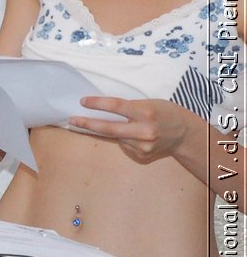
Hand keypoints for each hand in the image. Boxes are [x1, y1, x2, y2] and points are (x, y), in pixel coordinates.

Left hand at [70, 96, 188, 162]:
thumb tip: (101, 109)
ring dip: (107, 131)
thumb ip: (129, 108)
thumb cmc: (165, 113)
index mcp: (146, 112)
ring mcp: (142, 145)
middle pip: (108, 128)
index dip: (97, 103)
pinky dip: (122, 138)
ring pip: (115, 137)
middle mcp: (144, 130)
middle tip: (72, 120)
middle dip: (87, 124)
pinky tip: (133, 135)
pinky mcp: (141, 155)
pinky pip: (123, 145)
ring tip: (111, 125)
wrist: (184, 134)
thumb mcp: (150, 103)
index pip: (116, 106)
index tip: (83, 102)